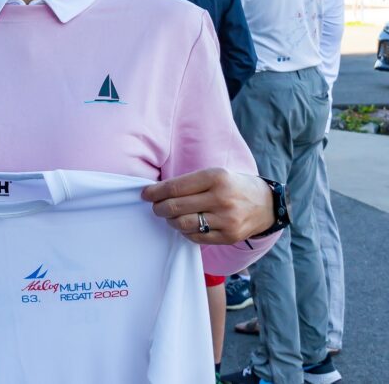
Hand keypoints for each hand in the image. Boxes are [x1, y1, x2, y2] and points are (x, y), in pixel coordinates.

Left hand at [141, 169, 274, 244]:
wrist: (266, 204)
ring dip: (171, 221)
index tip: (145, 194)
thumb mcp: (215, 174)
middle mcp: (221, 198)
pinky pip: (196, 237)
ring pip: (184, 224)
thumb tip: (157, 192)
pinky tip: (187, 225)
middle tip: (156, 207)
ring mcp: (226, 219)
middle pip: (176, 207)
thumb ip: (189, 182)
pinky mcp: (229, 236)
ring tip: (172, 216)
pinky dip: (186, 232)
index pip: (175, 187)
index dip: (155, 192)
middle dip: (159, 208)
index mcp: (215, 177)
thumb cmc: (233, 186)